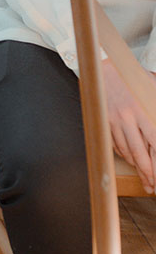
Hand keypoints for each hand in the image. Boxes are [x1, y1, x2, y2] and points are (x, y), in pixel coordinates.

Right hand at [102, 58, 155, 190]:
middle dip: (148, 174)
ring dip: (137, 168)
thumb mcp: (152, 87)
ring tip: (145, 180)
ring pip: (127, 152)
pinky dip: (124, 155)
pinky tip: (131, 160)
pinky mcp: (105, 121)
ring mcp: (115, 121)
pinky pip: (116, 144)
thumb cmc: (131, 76)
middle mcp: (129, 118)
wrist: (103, 66)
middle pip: (141, 154)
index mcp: (143, 111)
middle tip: (153, 187)